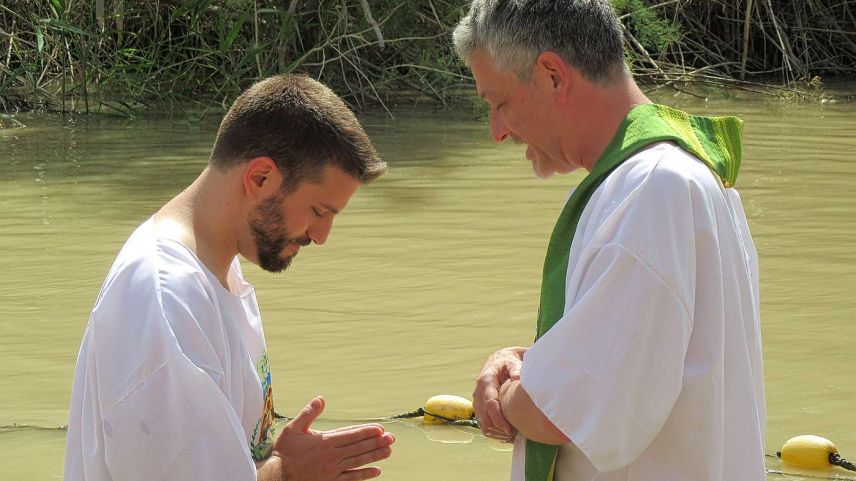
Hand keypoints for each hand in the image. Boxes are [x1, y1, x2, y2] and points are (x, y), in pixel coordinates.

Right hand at [263, 396, 394, 480]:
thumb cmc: (285, 452)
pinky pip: (351, 478)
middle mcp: (332, 456)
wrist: (278, 476)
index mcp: (325, 442)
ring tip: (388, 451)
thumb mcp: (293, 429)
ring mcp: (333, 470)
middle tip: (391, 438)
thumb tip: (321, 398)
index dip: (366, 432)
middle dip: (376, 442)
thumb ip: (308, 413)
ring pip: (358, 462)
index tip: (380, 429)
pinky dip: (364, 475)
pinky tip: (376, 472)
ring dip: (374, 456)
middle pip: (358, 448)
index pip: (351, 435)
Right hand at [472, 347, 525, 442]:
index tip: (510, 429)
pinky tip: (507, 433)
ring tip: (513, 434)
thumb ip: (515, 369)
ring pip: (483, 423)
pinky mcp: (479, 408)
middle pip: (484, 417)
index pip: (489, 404)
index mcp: (485, 381)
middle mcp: (478, 392)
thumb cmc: (509, 362)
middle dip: (498, 429)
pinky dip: (494, 432)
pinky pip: (483, 425)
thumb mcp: (513, 362)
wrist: (499, 361)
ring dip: (497, 432)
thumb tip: (517, 378)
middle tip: (515, 434)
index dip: (498, 419)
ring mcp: (477, 401)